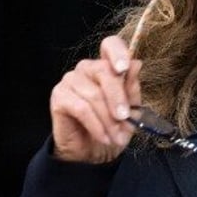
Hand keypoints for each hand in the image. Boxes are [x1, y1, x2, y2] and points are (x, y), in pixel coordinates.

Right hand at [49, 36, 141, 163]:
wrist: (91, 152)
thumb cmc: (112, 127)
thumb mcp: (130, 110)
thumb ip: (131, 88)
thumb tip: (136, 64)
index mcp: (106, 66)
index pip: (110, 45)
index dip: (118, 52)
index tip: (124, 68)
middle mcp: (87, 68)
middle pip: (104, 71)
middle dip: (118, 98)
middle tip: (126, 119)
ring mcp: (71, 80)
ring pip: (94, 95)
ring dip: (109, 120)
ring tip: (117, 137)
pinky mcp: (59, 96)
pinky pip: (81, 108)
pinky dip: (96, 125)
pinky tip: (104, 137)